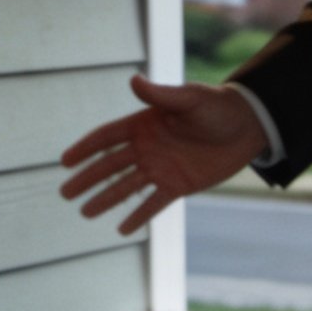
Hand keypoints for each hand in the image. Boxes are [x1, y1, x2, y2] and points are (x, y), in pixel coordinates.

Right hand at [59, 75, 269, 234]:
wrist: (246, 126)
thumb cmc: (217, 107)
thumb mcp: (189, 99)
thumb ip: (161, 96)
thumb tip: (133, 80)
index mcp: (143, 124)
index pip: (106, 138)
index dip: (85, 149)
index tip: (64, 161)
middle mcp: (146, 147)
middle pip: (110, 166)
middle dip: (87, 179)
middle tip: (64, 194)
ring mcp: (160, 168)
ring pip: (126, 188)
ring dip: (106, 200)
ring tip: (84, 213)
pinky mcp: (177, 185)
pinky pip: (153, 204)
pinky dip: (137, 216)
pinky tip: (121, 230)